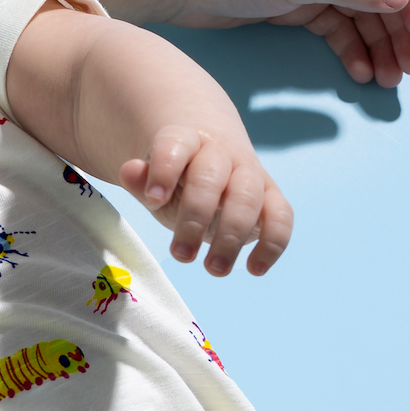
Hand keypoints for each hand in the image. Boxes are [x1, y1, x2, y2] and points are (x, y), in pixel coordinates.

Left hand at [120, 126, 291, 277]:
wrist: (213, 169)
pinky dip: (273, 244)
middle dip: (195, 218)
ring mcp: (251, 173)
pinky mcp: (272, 197)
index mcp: (188, 141)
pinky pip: (281, 217)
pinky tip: (254, 270)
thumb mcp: (154, 184)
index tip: (154, 200)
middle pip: (212, 178)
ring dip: (231, 237)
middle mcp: (223, 153)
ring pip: (248, 198)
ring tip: (214, 269)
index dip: (165, 170)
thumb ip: (142, 181)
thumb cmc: (177, 183)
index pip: (177, 145)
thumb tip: (128, 170)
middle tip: (180, 255)